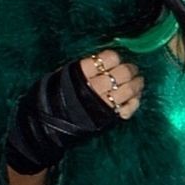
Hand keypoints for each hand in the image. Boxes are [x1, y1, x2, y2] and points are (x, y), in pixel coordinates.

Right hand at [5, 52, 143, 176]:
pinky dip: (135, 101)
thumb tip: (99, 59)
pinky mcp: (108, 119)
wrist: (46, 126)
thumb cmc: (51, 97)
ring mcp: (102, 104)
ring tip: (139, 81)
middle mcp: (93, 87)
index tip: (116, 59)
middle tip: (133, 69)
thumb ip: (80, 68)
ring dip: (138, 84)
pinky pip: (129, 108)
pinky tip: (136, 97)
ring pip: (129, 89)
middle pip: (122, 73)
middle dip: (130, 69)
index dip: (115, 57)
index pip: (107, 58)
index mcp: (80, 73)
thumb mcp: (60, 76)